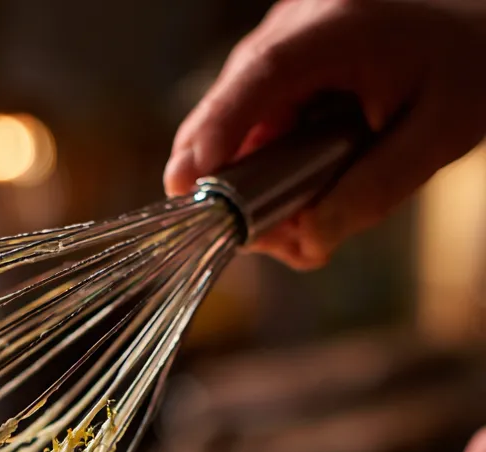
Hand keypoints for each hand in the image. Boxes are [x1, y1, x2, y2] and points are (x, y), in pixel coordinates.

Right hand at [164, 0, 485, 268]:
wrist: (481, 21)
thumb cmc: (471, 61)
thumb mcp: (442, 132)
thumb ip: (378, 188)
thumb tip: (309, 239)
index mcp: (340, 27)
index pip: (260, 78)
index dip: (216, 132)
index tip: (187, 183)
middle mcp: (296, 24)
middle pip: (228, 110)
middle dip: (235, 184)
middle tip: (273, 239)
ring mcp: (282, 40)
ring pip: (234, 123)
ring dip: (254, 180)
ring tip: (303, 217)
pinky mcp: (281, 62)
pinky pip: (251, 120)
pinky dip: (265, 162)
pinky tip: (300, 185)